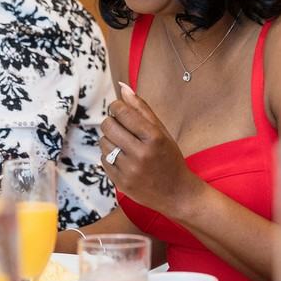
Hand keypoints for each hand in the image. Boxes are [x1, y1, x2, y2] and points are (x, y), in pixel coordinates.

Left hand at [100, 82, 203, 217]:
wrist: (176, 193)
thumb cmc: (170, 158)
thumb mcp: (162, 131)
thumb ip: (142, 109)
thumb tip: (122, 87)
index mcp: (154, 138)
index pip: (122, 113)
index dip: (117, 107)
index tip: (120, 110)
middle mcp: (141, 154)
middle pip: (108, 126)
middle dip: (112, 122)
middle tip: (122, 127)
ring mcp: (129, 170)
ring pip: (103, 143)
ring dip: (110, 140)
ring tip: (124, 145)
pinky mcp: (120, 183)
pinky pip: (103, 160)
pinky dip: (110, 156)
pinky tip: (124, 159)